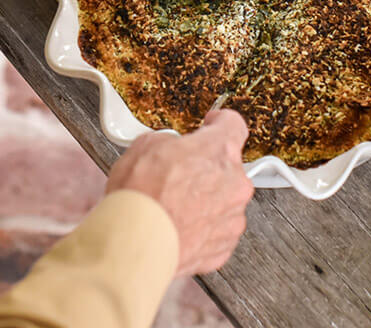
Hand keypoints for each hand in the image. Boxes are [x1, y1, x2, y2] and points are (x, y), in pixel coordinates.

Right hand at [106, 109, 253, 275]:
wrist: (135, 246)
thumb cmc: (140, 198)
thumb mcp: (144, 146)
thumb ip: (168, 141)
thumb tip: (167, 147)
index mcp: (219, 151)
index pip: (233, 124)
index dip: (219, 123)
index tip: (212, 125)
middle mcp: (234, 184)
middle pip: (227, 167)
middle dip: (206, 169)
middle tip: (177, 175)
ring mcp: (232, 218)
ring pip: (223, 201)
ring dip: (204, 201)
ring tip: (172, 207)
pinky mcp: (223, 248)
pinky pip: (216, 231)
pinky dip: (200, 229)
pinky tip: (176, 227)